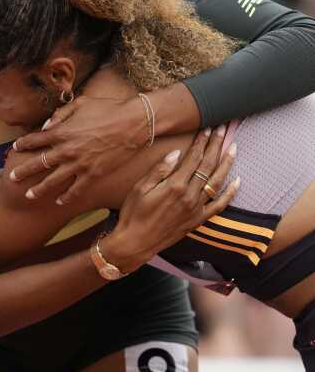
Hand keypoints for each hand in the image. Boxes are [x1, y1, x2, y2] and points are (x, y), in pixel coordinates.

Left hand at [9, 95, 147, 205]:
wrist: (134, 123)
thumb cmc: (108, 108)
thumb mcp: (81, 103)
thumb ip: (60, 114)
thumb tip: (44, 126)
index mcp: (61, 132)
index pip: (35, 140)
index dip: (23, 144)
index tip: (15, 147)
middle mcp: (66, 150)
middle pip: (38, 163)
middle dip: (22, 171)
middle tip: (11, 178)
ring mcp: (79, 164)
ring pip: (53, 181)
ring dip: (39, 189)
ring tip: (29, 196)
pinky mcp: (93, 174)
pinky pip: (76, 189)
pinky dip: (67, 197)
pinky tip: (59, 202)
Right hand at [102, 127, 238, 271]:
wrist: (135, 242)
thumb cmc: (133, 213)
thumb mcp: (139, 188)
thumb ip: (159, 170)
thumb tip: (177, 153)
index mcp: (174, 185)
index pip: (193, 158)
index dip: (201, 142)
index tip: (208, 129)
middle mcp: (189, 195)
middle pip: (208, 165)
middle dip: (216, 146)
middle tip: (224, 130)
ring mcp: (196, 208)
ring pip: (217, 181)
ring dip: (227, 163)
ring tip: (233, 147)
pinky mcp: (198, 219)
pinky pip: (220, 205)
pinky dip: (230, 192)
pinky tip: (237, 181)